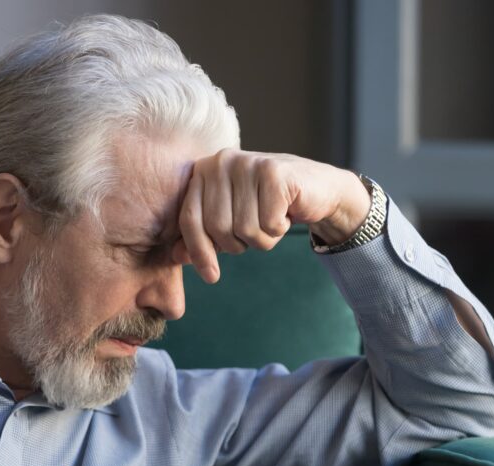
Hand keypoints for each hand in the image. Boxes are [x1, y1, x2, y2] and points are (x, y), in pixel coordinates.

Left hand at [173, 149, 371, 282]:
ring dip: (263, 238)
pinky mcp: (275, 172)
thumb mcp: (230, 221)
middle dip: (239, 243)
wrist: (316, 189)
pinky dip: (279, 229)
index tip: (211, 277)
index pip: (189, 219)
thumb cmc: (266, 206)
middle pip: (218, 228)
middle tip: (257, 231)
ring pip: (245, 229)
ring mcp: (248, 163)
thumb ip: (201, 236)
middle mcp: (222, 161)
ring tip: (272, 220)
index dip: (199, 251)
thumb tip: (176, 256)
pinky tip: (286, 213)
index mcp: (204, 170)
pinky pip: (269, 224)